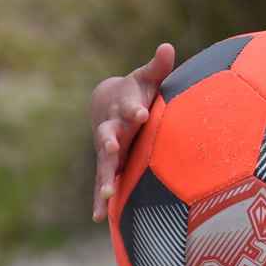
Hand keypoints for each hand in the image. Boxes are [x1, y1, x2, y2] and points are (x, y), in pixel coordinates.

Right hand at [89, 43, 175, 220]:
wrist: (107, 104)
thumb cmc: (135, 91)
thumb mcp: (146, 78)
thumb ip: (158, 66)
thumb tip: (167, 46)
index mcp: (124, 108)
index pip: (129, 107)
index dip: (133, 109)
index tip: (140, 112)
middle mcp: (112, 129)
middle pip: (108, 135)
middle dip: (110, 142)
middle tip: (110, 147)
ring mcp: (107, 149)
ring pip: (104, 165)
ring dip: (104, 177)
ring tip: (106, 193)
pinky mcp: (109, 164)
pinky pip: (104, 182)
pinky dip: (100, 200)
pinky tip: (98, 219)